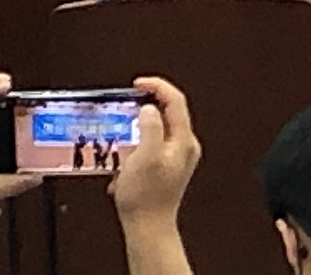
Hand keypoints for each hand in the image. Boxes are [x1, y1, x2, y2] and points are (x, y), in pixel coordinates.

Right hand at [110, 78, 199, 234]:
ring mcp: (179, 158)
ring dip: (141, 125)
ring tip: (124, 130)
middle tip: (130, 100)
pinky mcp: (169, 168)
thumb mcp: (143, 157)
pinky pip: (155, 145)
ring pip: (161, 128)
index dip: (158, 86)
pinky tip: (126, 157)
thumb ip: (149, 128)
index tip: (139, 82)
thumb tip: (150, 108)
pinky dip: (139, 143)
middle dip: (149, 103)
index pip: (176, 101)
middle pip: (170, 112)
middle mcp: (185, 147)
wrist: (149, 227)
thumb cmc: (145, 197)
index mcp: (183, 140)